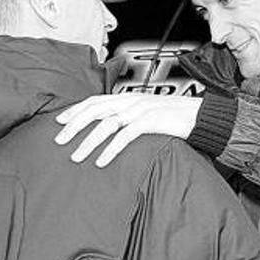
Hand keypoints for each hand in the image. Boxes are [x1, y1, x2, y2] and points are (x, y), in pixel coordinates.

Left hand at [54, 93, 201, 166]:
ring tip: (76, 157)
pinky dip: (111, 150)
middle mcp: (131, 101)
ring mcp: (140, 110)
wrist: (201, 116)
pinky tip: (101, 161)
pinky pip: (125, 136)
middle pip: (95, 110)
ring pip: (106, 124)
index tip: (59, 122)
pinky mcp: (151, 121)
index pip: (95, 100)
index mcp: (128, 97)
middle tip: (59, 140)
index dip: (75, 110)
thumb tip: (111, 130)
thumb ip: (129, 118)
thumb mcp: (147, 114)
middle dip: (74, 126)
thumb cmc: (175, 117)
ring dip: (88, 142)